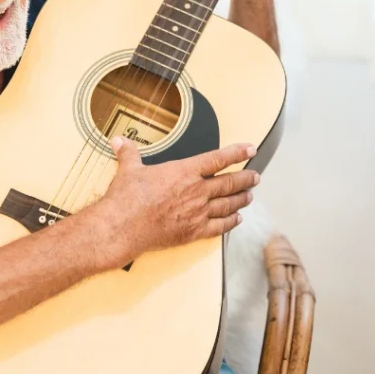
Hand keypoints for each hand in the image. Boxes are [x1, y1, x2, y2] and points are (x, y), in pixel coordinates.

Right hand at [89, 137, 259, 268]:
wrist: (123, 227)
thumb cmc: (127, 198)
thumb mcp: (129, 169)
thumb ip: (129, 153)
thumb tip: (118, 141)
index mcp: (184, 171)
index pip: (218, 159)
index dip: (237, 153)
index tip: (250, 149)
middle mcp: (196, 191)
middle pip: (229, 183)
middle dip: (246, 179)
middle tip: (255, 177)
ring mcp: (197, 213)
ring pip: (228, 204)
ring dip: (241, 199)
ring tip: (249, 196)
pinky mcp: (193, 232)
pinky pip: (219, 227)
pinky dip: (231, 222)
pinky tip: (237, 219)